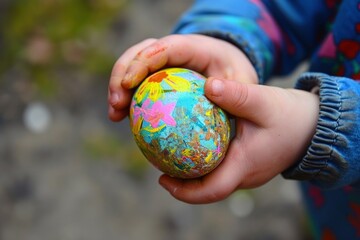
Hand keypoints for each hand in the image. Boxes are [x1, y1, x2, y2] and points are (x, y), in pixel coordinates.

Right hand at [108, 34, 257, 120]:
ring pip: (133, 66)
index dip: (144, 60)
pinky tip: (120, 117)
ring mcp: (164, 64)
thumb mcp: (245, 82)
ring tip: (114, 114)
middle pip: (141, 52)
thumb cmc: (238, 78)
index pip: (166, 47)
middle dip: (123, 73)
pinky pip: (138, 84)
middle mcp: (175, 51)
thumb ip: (236, 88)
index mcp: (196, 47)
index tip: (129, 82)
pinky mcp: (158, 77)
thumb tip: (211, 90)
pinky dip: (127, 99)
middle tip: (116, 102)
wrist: (232, 74)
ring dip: (118, 87)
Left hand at [159, 78, 318, 203]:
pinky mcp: (249, 164)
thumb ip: (237, 95)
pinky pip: (222, 169)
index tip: (162, 179)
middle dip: (183, 182)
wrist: (313, 125)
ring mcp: (248, 172)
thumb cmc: (290, 115)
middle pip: (208, 188)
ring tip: (172, 156)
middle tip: (161, 165)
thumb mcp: (264, 101)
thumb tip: (207, 85)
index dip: (184, 191)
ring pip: (215, 179)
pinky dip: (206, 162)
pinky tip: (195, 145)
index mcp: (245, 165)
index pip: (212, 190)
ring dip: (193, 172)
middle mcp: (245, 175)